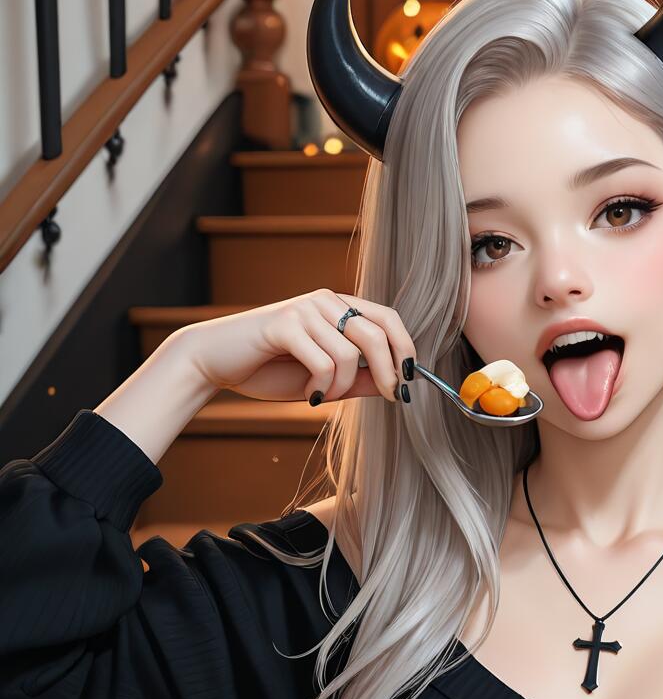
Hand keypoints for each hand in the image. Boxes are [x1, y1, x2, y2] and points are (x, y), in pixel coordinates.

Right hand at [175, 290, 415, 404]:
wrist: (215, 362)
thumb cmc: (268, 369)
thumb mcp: (324, 379)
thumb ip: (357, 379)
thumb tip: (394, 385)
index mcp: (337, 307)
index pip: (388, 318)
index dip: (406, 349)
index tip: (410, 382)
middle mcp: (324, 301)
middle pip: (378, 334)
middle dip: (390, 371)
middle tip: (392, 397)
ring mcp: (304, 310)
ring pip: (349, 355)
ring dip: (342, 387)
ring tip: (322, 397)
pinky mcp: (285, 325)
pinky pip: (323, 362)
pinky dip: (322, 387)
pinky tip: (309, 395)